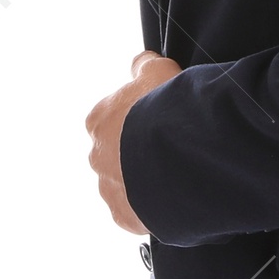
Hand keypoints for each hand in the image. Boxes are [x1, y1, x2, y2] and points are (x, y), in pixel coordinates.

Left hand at [85, 51, 181, 234]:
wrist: (181, 154)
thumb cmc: (168, 109)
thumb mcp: (159, 71)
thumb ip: (145, 65)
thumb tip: (140, 61)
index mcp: (99, 121)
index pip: (115, 121)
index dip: (141, 120)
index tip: (162, 123)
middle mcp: (97, 156)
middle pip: (118, 156)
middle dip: (140, 154)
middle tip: (173, 150)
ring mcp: (109, 189)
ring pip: (127, 186)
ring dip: (146, 182)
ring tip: (178, 176)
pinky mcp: (125, 216)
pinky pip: (138, 214)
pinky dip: (153, 208)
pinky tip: (174, 197)